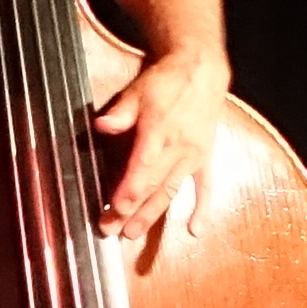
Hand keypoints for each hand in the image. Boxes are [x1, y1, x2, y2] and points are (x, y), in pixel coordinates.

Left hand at [91, 47, 228, 241]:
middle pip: (152, 186)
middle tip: (111, 230)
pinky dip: (201, 209)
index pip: (143, 167)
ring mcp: (193, 157)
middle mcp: (178, 149)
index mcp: (159, 131)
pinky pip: (204, 187)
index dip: (130, 190)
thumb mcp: (140, 89)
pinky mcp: (204, 159)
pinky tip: (193, 230)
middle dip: (131, 211)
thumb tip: (102, 125)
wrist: (202, 73)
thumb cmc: (166, 82)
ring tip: (132, 234)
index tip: (116, 209)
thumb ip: (121, 111)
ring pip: (171, 192)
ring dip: (152, 215)